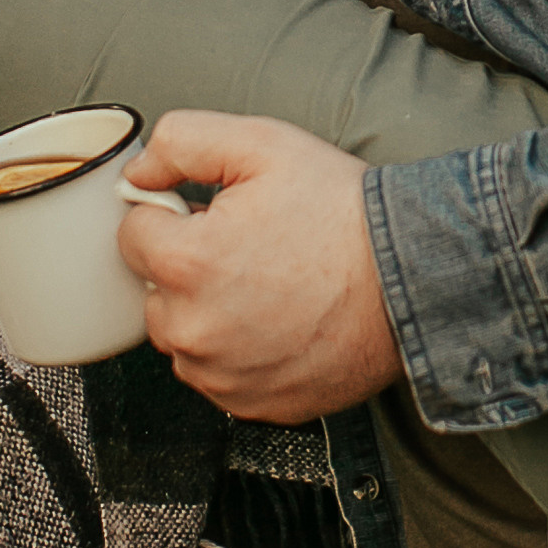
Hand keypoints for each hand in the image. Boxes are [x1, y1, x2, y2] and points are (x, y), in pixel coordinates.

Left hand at [116, 112, 403, 422]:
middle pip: (155, 290)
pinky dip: (239, 353)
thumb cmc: (345, 215)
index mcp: (187, 263)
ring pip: (184, 337)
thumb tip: (137, 174)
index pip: (134, 234)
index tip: (216, 216)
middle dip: (189, 267)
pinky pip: (219, 375)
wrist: (413, 278)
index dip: (175, 216)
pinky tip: (281, 322)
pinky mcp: (253, 404)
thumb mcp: (262, 144)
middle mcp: (195, 330)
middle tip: (252, 249)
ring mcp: (223, 376)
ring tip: (271, 286)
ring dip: (209, 313)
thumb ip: (181, 143)